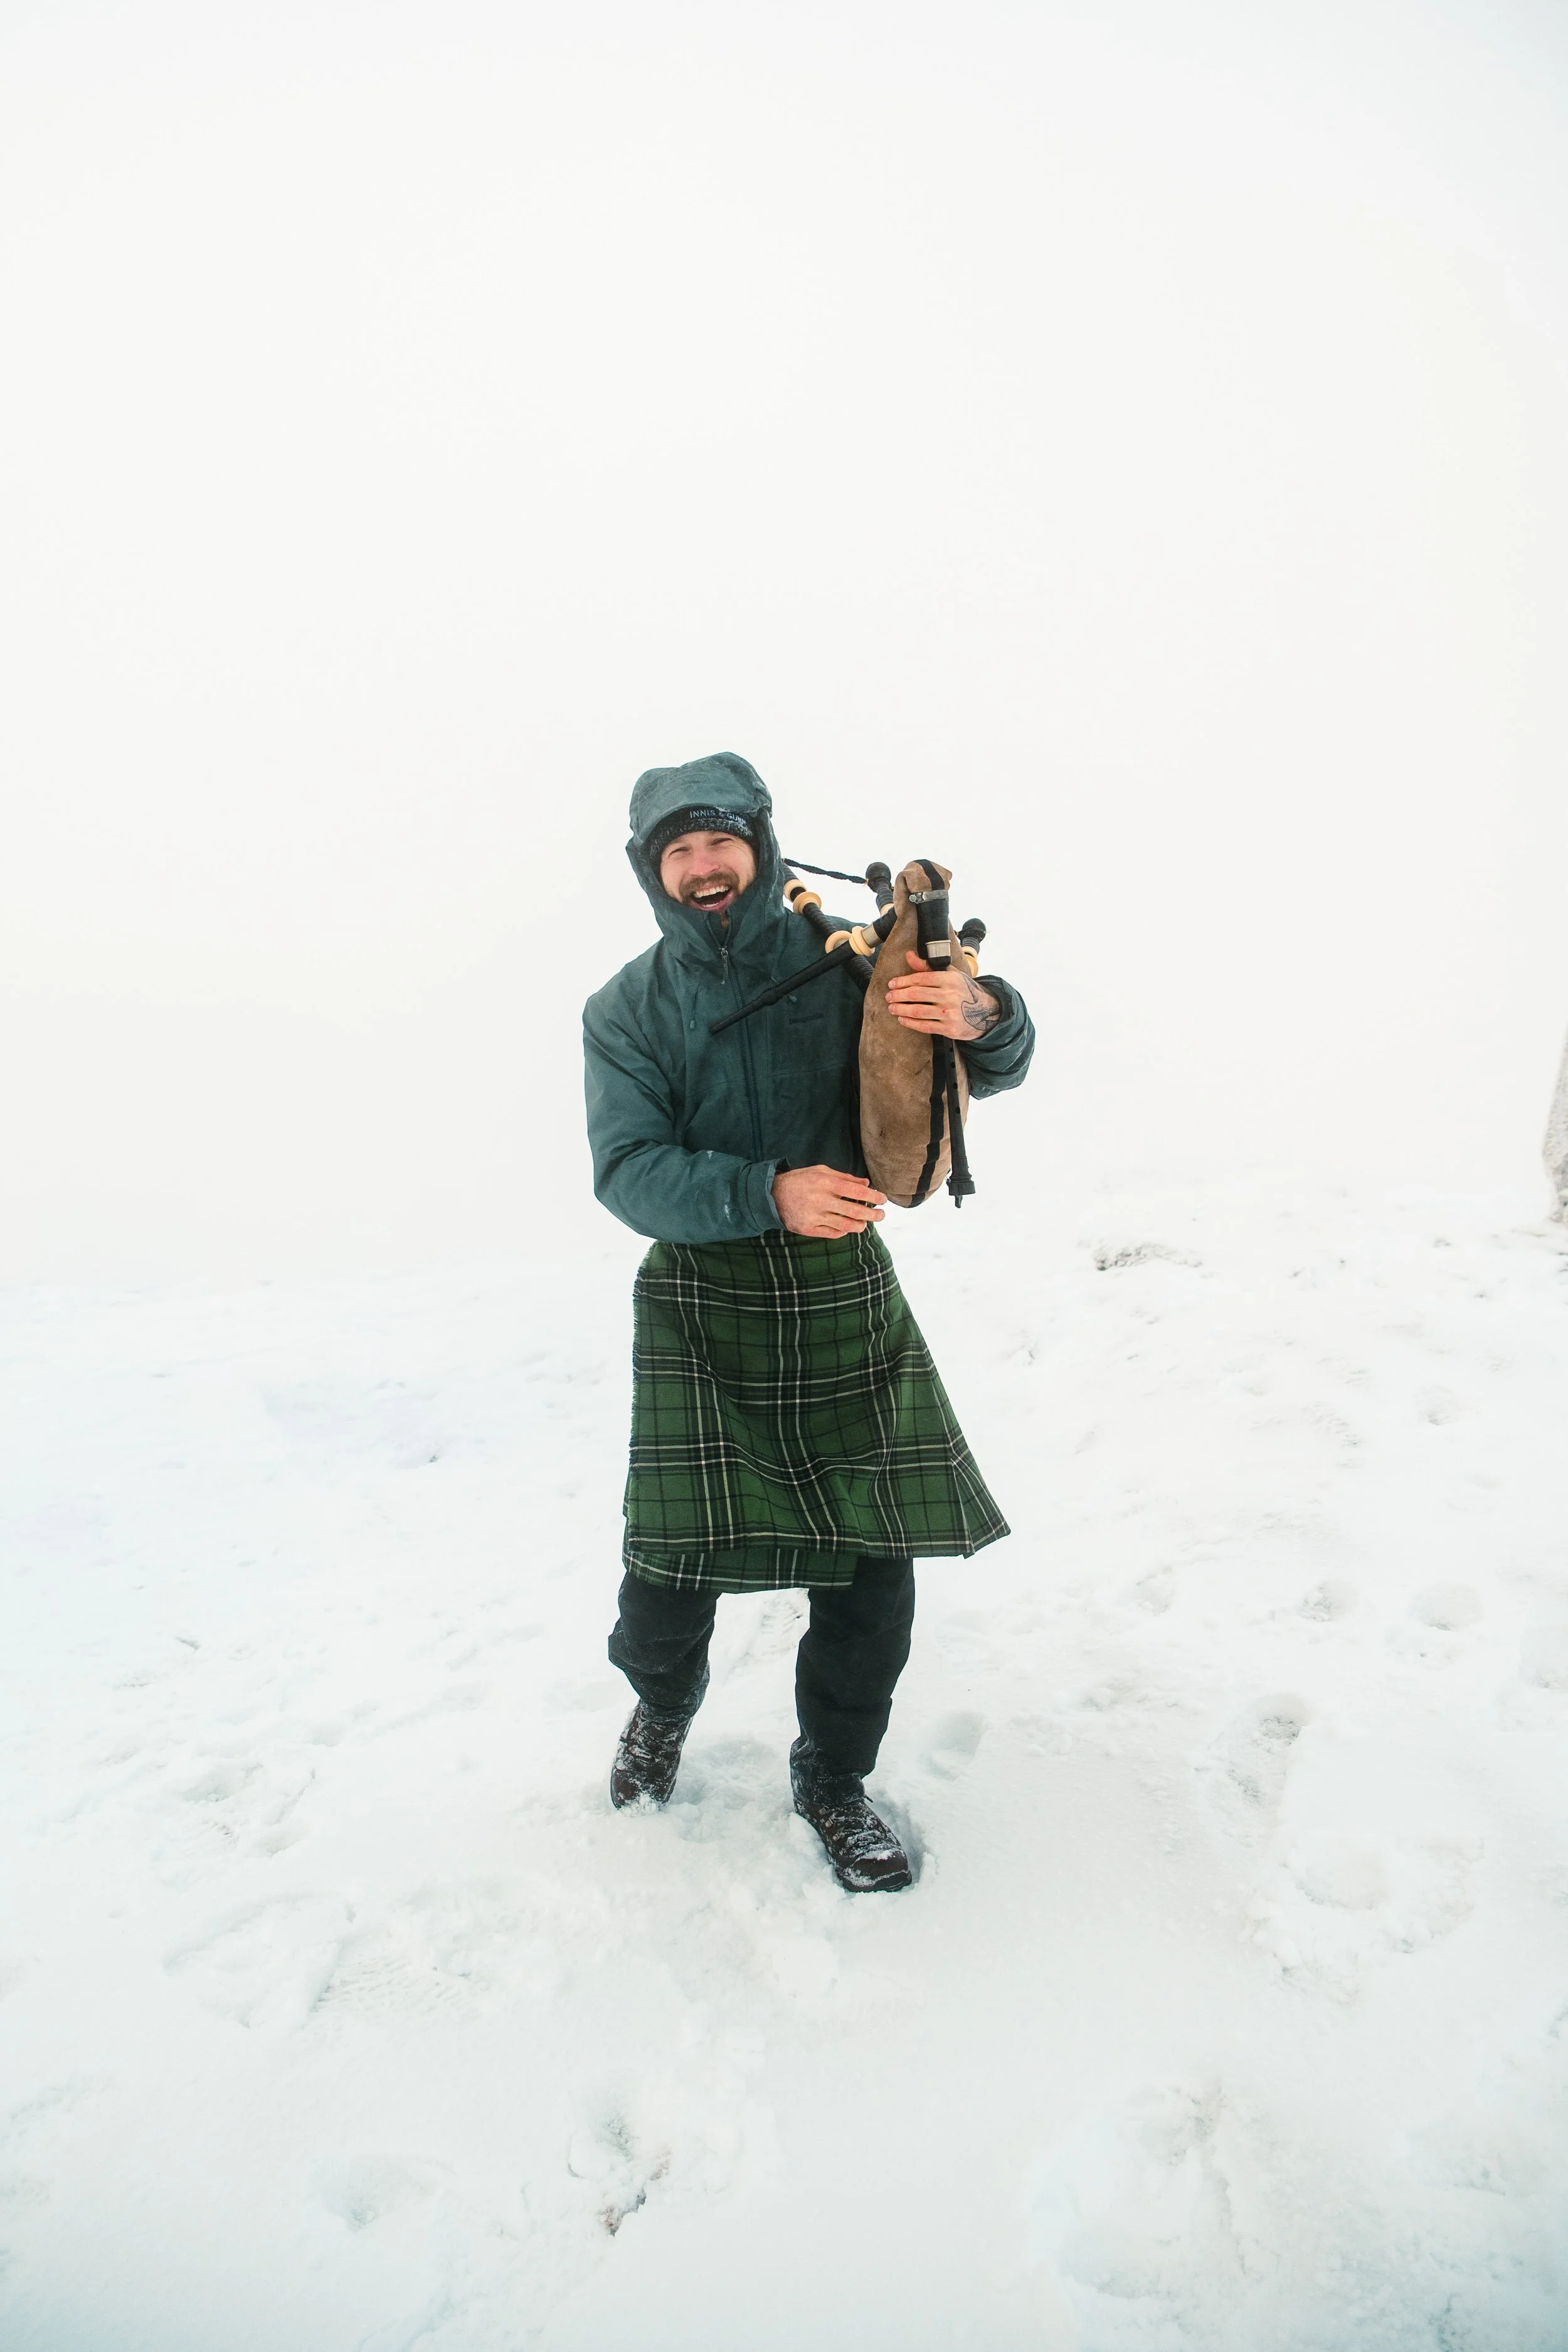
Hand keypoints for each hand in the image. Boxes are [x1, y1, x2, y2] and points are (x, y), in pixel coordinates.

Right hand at [773, 1165, 886, 1238]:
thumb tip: (866, 1183)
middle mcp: (821, 1200)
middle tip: (882, 1215)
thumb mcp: (821, 1171)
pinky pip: (832, 1233)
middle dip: (872, 1215)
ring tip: (865, 1223)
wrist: (772, 1195)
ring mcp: (814, 1217)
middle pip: (854, 1211)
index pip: (856, 1191)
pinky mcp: (808, 1229)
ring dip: (860, 1225)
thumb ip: (845, 1177)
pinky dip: (843, 1231)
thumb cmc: (800, 1180)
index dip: (872, 1196)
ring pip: (845, 1225)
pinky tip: (847, 1227)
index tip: (883, 1199)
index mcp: (825, 1183)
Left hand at [885, 952, 999, 1039]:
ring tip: (891, 1008)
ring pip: (917, 1011)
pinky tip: (902, 1019)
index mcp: (949, 979)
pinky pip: (924, 1026)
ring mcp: (949, 1013)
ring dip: (900, 1009)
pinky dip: (910, 1023)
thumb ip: (927, 967)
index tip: (892, 984)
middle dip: (898, 995)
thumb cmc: (964, 991)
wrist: (985, 1012)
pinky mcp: (949, 1029)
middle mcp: (949, 995)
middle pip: (916, 994)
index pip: (919, 978)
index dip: (902, 981)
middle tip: (888, 996)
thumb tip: (908, 955)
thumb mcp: (950, 975)